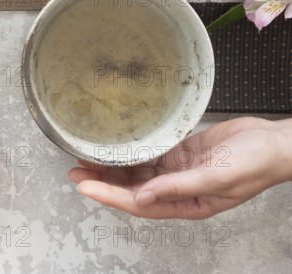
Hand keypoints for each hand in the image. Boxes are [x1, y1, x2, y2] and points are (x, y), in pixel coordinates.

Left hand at [68, 117, 291, 219]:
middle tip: (75, 171)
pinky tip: (116, 145)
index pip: (137, 203)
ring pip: (137, 170)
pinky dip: (132, 151)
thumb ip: (178, 188)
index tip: (84, 187)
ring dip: (113, 166)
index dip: (108, 195)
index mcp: (184, 203)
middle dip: (103, 181)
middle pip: (131, 188)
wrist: (271, 142)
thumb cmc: (253, 164)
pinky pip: (150, 154)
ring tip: (87, 158)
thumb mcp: (215, 178)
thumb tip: (143, 197)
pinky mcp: (181, 152)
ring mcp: (177, 170)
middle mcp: (176, 188)